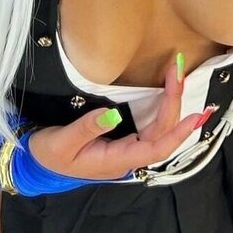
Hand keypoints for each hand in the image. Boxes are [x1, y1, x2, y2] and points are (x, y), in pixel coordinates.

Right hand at [27, 58, 203, 180]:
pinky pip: (151, 125)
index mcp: (116, 160)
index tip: (194, 116)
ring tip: (178, 76)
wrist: (38, 162)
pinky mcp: (124, 138)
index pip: (154, 149)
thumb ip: (86, 128)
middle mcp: (128, 156)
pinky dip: (162, 108)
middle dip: (174, 103)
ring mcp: (127, 147)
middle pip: (160, 133)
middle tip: (177, 71)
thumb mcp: (62, 142)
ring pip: (158, 129)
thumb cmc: (49, 154)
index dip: (176, 133)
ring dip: (171, 104)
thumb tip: (112, 114)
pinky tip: (170, 93)